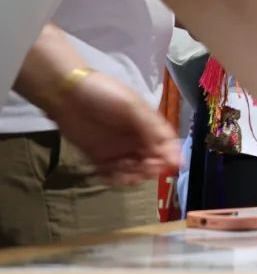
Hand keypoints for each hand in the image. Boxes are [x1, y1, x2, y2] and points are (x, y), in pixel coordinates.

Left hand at [49, 71, 180, 186]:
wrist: (66, 95)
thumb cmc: (104, 95)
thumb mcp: (132, 106)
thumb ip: (151, 129)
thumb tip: (172, 153)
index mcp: (149, 125)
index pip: (167, 145)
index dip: (171, 156)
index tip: (170, 166)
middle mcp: (137, 139)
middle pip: (154, 161)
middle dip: (152, 168)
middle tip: (143, 167)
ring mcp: (119, 150)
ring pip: (134, 171)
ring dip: (133, 175)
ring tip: (122, 171)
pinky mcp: (100, 158)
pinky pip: (113, 174)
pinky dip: (114, 178)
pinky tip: (109, 174)